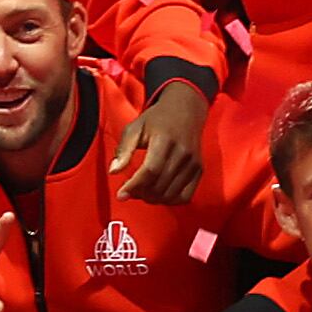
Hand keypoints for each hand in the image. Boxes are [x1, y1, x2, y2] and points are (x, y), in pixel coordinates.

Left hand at [110, 79, 207, 203]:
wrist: (185, 110)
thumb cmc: (157, 119)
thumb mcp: (135, 127)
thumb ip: (124, 149)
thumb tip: (113, 172)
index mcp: (165, 140)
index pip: (150, 171)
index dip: (134, 186)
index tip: (121, 195)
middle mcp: (182, 153)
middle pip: (159, 185)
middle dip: (141, 194)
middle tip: (130, 192)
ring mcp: (193, 163)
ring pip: (171, 194)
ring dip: (153, 199)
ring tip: (142, 193)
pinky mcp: (199, 170)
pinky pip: (185, 196)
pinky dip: (170, 200)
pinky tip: (158, 194)